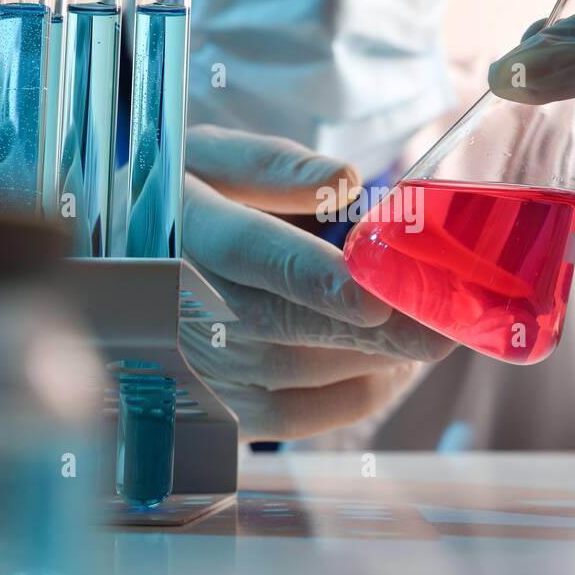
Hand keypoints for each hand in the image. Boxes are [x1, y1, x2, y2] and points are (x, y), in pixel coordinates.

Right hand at [179, 125, 455, 440]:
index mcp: (187, 231)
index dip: (316, 280)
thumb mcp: (208, 157)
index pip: (253, 256)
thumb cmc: (184, 199)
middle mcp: (188, 308)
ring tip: (437, 325)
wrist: (120, 265)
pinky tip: (396, 364)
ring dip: (381, 354)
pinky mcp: (222, 409)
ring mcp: (203, 367)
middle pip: (293, 325)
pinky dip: (360, 392)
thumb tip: (344, 180)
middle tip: (454, 318)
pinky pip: (301, 417)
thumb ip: (270, 165)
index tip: (374, 293)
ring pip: (307, 371)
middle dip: (382, 327)